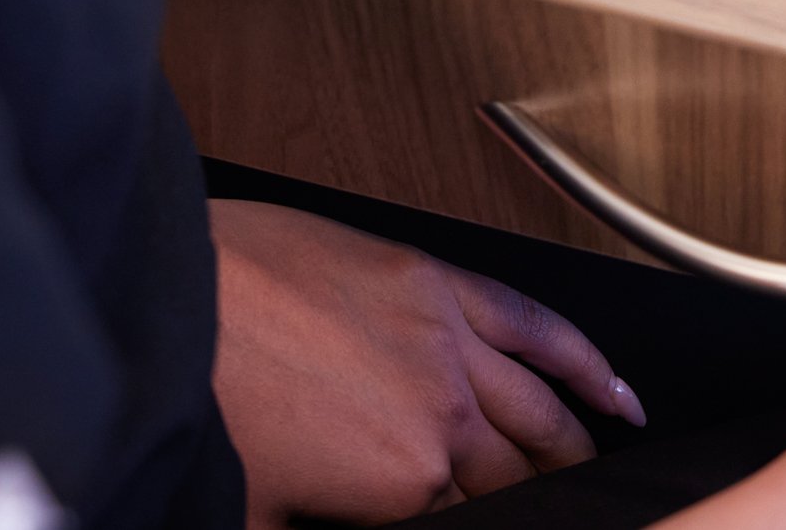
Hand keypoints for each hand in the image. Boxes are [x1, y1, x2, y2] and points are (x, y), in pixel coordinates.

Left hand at [208, 199, 645, 526]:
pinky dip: (583, 358)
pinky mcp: (435, 280)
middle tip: (562, 503)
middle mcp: (442, 411)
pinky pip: (532, 322)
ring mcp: (447, 339)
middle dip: (541, 493)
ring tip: (606, 459)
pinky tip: (612, 387)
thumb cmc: (202, 397)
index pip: (475, 518)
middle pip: (517, 471)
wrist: (173, 296)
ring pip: (542, 403)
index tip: (494, 520)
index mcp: (405, 479)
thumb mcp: (254, 515)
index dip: (486, 522)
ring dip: (580, 440)